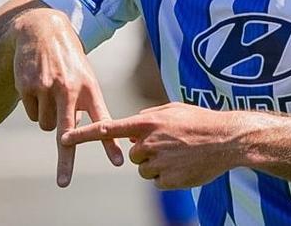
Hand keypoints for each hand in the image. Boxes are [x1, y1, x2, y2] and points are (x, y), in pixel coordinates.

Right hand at [10, 8, 123, 185]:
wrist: (42, 31)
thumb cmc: (69, 60)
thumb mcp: (84, 77)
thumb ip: (85, 105)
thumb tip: (77, 136)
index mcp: (89, 88)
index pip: (102, 120)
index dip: (109, 143)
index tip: (118, 162)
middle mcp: (69, 90)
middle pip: (68, 134)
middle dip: (66, 160)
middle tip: (64, 183)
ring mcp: (47, 89)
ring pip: (46, 126)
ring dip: (48, 117)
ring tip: (52, 93)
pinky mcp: (28, 88)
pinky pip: (31, 115)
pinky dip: (34, 107)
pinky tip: (38, 86)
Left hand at [62, 102, 247, 188]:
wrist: (227, 140)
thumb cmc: (200, 121)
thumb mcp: (172, 109)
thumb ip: (149, 115)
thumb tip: (133, 122)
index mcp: (147, 122)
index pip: (108, 128)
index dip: (84, 134)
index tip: (63, 138)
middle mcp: (148, 142)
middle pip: (132, 154)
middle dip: (144, 151)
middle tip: (169, 145)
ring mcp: (158, 162)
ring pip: (144, 169)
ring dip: (157, 165)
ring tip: (179, 154)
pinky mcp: (168, 180)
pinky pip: (157, 181)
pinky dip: (167, 176)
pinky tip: (184, 166)